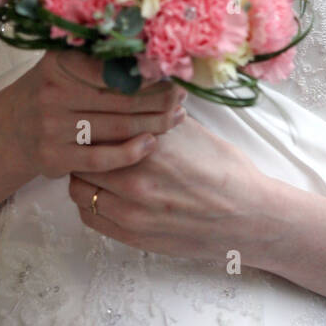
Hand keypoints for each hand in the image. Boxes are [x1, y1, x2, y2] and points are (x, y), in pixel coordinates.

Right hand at [4, 50, 186, 181]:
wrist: (13, 127)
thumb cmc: (54, 89)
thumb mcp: (65, 63)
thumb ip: (99, 55)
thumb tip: (151, 44)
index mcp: (60, 63)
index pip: (113, 67)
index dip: (147, 71)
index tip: (173, 71)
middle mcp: (53, 93)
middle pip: (121, 98)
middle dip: (159, 98)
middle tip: (183, 95)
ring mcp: (52, 128)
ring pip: (116, 127)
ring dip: (154, 123)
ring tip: (177, 116)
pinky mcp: (54, 157)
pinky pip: (102, 157)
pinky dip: (131, 152)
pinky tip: (152, 143)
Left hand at [68, 113, 271, 263]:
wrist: (247, 217)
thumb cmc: (224, 170)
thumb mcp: (192, 129)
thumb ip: (155, 112)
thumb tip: (131, 90)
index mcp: (150, 146)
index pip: (96, 126)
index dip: (92, 120)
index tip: (93, 116)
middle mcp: (135, 180)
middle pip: (82, 157)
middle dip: (85, 146)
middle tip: (91, 139)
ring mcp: (131, 212)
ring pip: (79, 189)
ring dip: (84, 175)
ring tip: (99, 166)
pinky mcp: (132, 236)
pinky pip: (89, 217)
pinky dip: (91, 202)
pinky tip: (105, 193)